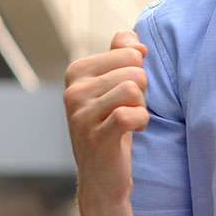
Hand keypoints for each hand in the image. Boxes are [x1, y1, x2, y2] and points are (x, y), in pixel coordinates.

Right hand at [64, 31, 149, 207]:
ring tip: (129, 120)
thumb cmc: (112, 127)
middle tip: (128, 110)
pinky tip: (133, 130)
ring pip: (134, 89)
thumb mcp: (114, 87)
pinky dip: (141, 120)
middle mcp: (73, 91)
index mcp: (76, 72)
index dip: (138, 73)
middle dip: (142, 91)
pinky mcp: (96, 136)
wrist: (102, 178)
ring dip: (141, 106)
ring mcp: (81, 114)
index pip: (128, 52)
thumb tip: (132, 38)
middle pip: (134, 70)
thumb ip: (121, 55)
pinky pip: (131, 113)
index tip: (126, 93)